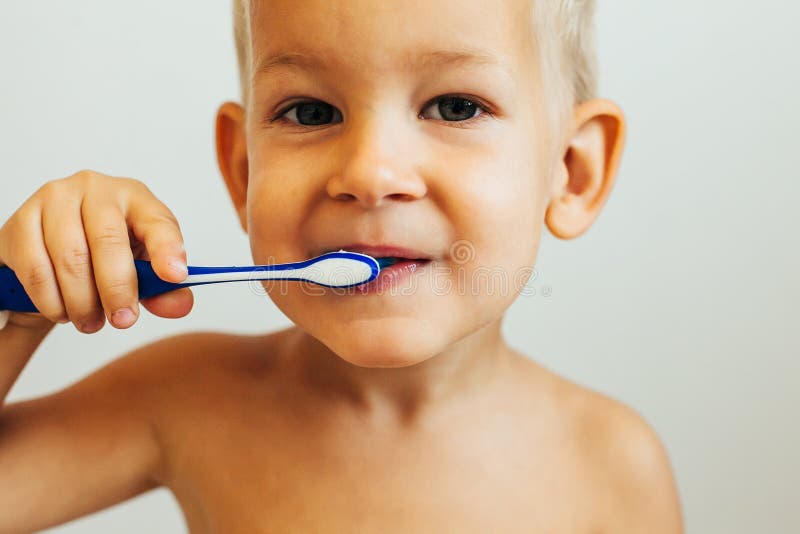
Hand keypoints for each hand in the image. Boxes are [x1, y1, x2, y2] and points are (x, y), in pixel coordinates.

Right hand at [0, 170, 192, 333]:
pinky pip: (37, 270)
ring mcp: (55, 199)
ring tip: (90, 322)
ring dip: (83, 302)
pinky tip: (62, 309)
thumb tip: (179, 305)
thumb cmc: (104, 252)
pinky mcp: (21, 220)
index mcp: (135, 198)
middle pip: (109, 242)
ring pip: (71, 259)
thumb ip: (162, 289)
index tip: (175, 275)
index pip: (157, 221)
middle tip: (123, 320)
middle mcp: (96, 189)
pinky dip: (52, 300)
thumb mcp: (139, 268)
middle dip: (118, 290)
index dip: (168, 248)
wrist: (50, 246)